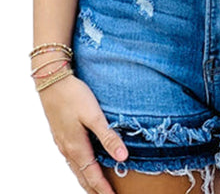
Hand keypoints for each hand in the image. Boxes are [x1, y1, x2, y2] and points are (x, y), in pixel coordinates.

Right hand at [38, 73, 128, 193]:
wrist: (52, 81)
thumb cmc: (74, 95)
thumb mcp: (94, 115)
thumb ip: (108, 137)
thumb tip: (123, 158)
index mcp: (77, 147)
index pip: (92, 176)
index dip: (103, 190)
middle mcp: (68, 149)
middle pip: (82, 177)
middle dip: (95, 190)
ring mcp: (62, 143)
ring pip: (76, 170)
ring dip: (87, 181)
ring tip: (97, 189)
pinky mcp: (60, 135)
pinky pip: (71, 160)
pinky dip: (80, 170)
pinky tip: (84, 166)